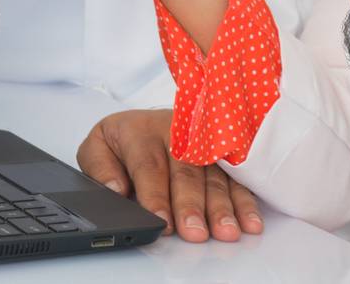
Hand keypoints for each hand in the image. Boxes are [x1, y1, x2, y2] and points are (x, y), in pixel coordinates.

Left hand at [77, 109, 262, 242]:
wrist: (149, 118)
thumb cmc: (125, 140)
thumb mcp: (99, 145)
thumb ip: (100, 168)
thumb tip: (115, 189)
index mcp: (140, 131)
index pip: (149, 165)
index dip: (155, 194)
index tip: (160, 221)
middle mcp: (176, 133)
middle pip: (186, 171)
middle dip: (192, 204)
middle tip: (195, 231)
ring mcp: (203, 141)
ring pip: (214, 174)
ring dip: (222, 205)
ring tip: (226, 231)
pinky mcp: (222, 152)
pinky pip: (235, 177)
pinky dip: (244, 200)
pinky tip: (250, 220)